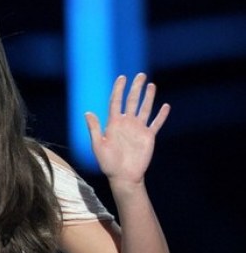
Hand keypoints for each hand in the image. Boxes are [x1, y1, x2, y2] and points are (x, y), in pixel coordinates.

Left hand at [84, 73, 169, 187]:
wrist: (123, 176)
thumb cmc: (108, 163)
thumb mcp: (98, 146)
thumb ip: (94, 129)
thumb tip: (87, 112)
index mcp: (113, 124)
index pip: (116, 102)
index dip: (118, 89)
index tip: (122, 77)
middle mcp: (126, 123)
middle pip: (131, 101)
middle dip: (135, 88)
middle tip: (140, 75)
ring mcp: (138, 129)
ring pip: (144, 109)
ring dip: (148, 97)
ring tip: (151, 85)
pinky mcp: (148, 137)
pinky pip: (156, 123)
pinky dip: (161, 115)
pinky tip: (165, 106)